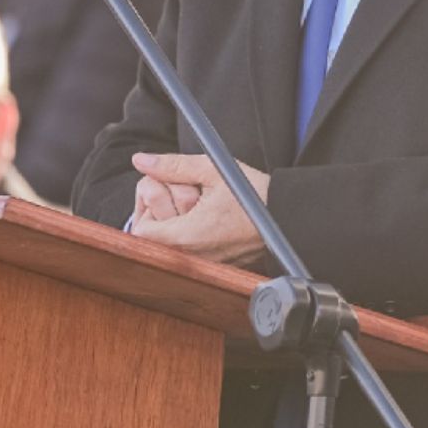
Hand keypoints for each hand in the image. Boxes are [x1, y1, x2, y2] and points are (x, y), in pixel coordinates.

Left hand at [126, 151, 273, 266]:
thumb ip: (173, 165)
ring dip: (176, 225)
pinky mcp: (212, 268)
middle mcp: (190, 258)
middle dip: (162, 214)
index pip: (140, 230)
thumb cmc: (252, 195)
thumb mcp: (211, 170)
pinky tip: (209, 222)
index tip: (165, 192)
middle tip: (186, 197)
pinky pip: (187, 254)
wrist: (287, 218)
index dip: (148, 208)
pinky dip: (190, 236)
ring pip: (169, 247)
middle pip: (153, 240)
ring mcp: (201, 266)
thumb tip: (141, 160)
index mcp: (185, 237)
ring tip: (200, 209)